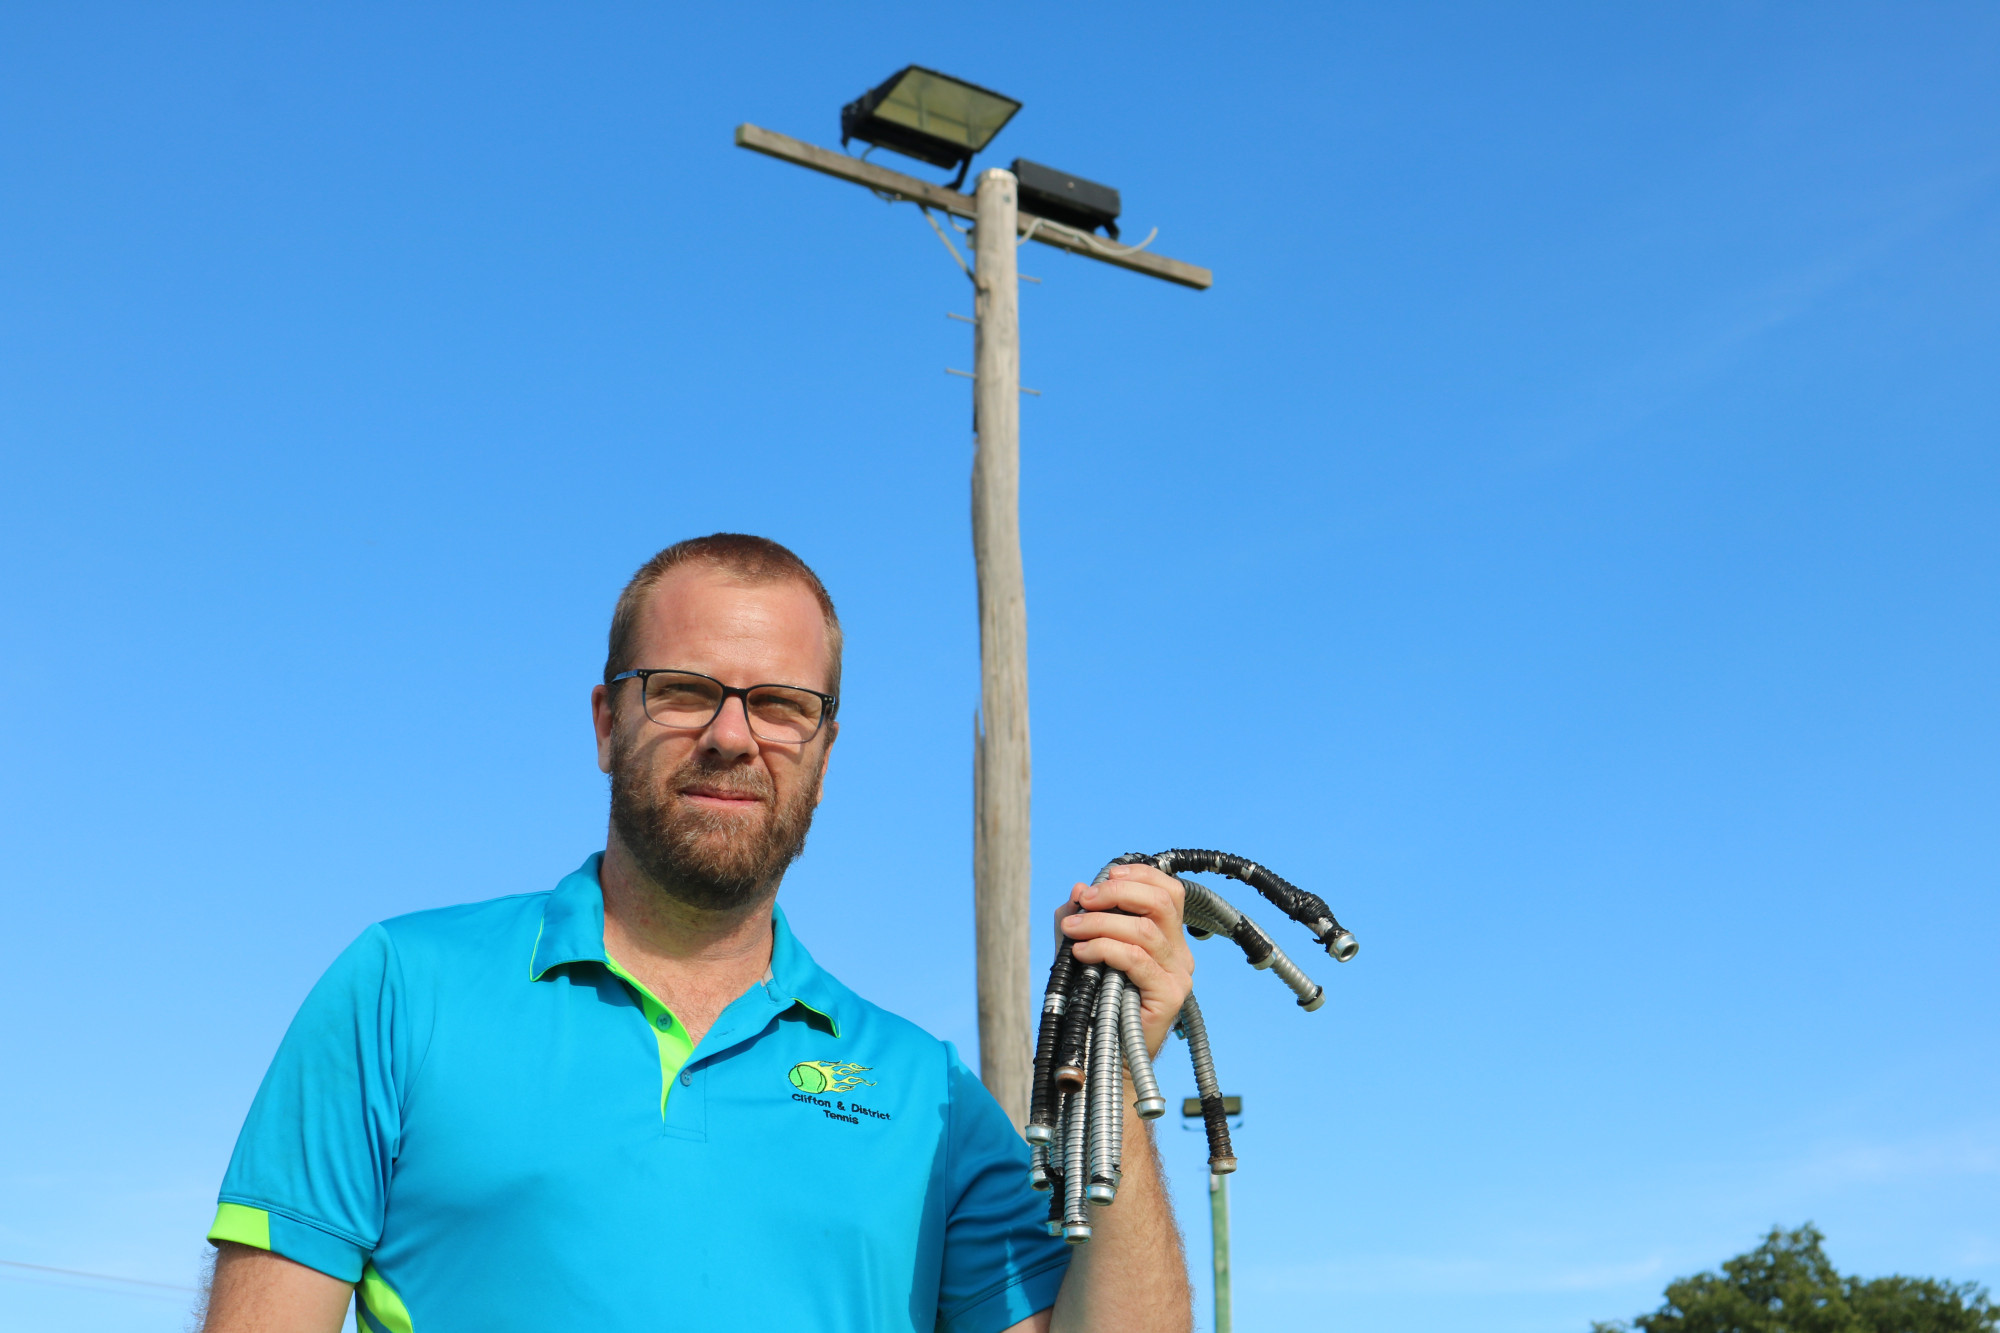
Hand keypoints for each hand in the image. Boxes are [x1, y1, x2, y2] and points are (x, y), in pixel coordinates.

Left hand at [1056, 864, 1195, 1057]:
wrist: (1105, 1053)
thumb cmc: (1097, 1000)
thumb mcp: (1085, 949)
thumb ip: (1083, 918)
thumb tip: (1079, 889)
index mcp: (1168, 938)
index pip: (1169, 891)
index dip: (1139, 876)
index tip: (1105, 877)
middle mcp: (1180, 954)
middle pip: (1161, 903)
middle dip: (1117, 894)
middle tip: (1084, 902)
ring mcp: (1178, 975)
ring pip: (1144, 931)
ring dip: (1101, 924)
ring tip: (1073, 931)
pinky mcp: (1169, 996)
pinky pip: (1136, 960)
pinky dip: (1104, 949)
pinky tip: (1081, 953)